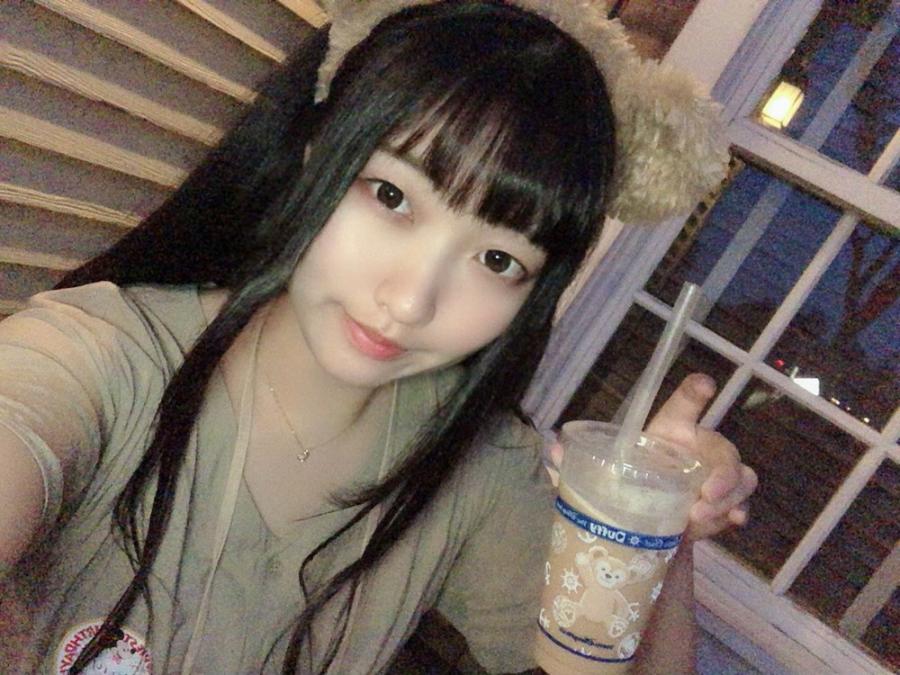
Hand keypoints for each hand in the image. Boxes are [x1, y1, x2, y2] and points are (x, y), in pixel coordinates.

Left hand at [545, 373, 756, 540]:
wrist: (642, 525)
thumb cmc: (626, 486)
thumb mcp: (602, 476)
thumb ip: (579, 464)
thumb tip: (552, 450)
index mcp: (669, 434)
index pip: (683, 406)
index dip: (694, 392)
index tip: (704, 383)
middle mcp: (697, 451)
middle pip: (722, 448)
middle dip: (722, 470)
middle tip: (705, 492)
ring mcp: (715, 479)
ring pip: (740, 477)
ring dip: (727, 496)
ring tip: (701, 514)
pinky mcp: (722, 507)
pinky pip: (740, 505)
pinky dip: (737, 512)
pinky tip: (734, 520)